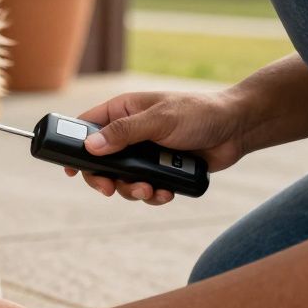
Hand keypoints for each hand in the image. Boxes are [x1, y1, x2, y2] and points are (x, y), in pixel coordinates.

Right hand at [64, 91, 245, 205]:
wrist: (237, 129)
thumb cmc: (198, 113)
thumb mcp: (159, 119)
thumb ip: (124, 133)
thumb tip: (90, 146)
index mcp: (122, 112)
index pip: (86, 128)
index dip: (74, 147)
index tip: (70, 168)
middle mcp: (129, 134)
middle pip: (100, 162)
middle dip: (105, 179)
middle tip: (110, 190)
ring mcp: (144, 154)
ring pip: (122, 180)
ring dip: (132, 190)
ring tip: (150, 190)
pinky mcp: (160, 171)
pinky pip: (146, 189)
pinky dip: (153, 195)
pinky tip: (165, 192)